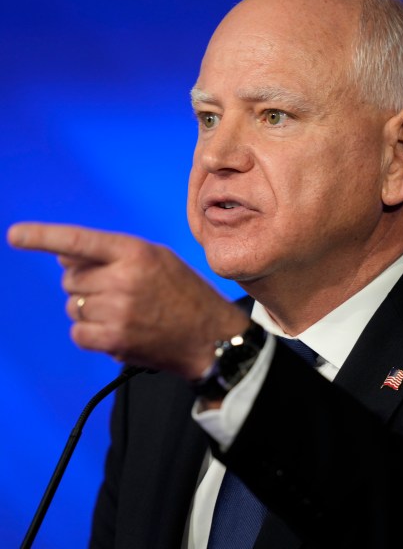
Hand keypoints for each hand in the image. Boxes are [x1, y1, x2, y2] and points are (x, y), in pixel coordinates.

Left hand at [7, 223, 249, 378]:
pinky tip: (119, 330)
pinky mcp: (113, 340)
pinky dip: (91, 333)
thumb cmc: (185, 294)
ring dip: (90, 309)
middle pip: (70, 278)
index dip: (43, 236)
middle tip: (116, 291)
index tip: (15, 235)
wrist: (210, 336)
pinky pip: (77, 333)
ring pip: (73, 306)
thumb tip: (63, 257)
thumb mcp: (158, 259)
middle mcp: (123, 279)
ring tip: (125, 312)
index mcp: (136, 252)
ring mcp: (117, 311)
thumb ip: (113, 254)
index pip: (79, 241)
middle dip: (85, 284)